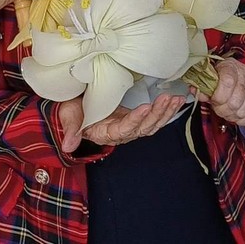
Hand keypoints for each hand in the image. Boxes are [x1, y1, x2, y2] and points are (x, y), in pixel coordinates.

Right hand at [57, 94, 185, 151]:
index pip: (123, 130)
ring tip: (176, 99)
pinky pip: (154, 118)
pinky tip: (176, 101)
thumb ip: (71, 130)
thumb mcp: (68, 117)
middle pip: (143, 128)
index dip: (135, 120)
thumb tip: (68, 147)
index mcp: (105, 133)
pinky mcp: (136, 117)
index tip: (145, 107)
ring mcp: (130, 125)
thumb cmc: (71, 110)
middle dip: (156, 114)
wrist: (76, 106)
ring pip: (152, 124)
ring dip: (165, 112)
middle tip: (166, 98)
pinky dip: (166, 110)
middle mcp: (121, 133)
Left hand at [195, 58, 244, 126]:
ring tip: (228, 112)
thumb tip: (197, 93)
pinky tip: (238, 116)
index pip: (227, 83)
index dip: (218, 97)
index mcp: (230, 66)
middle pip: (236, 101)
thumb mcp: (210, 78)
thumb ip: (202, 86)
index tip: (213, 101)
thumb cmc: (221, 76)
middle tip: (219, 109)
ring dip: (233, 116)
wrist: (239, 72)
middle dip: (224, 110)